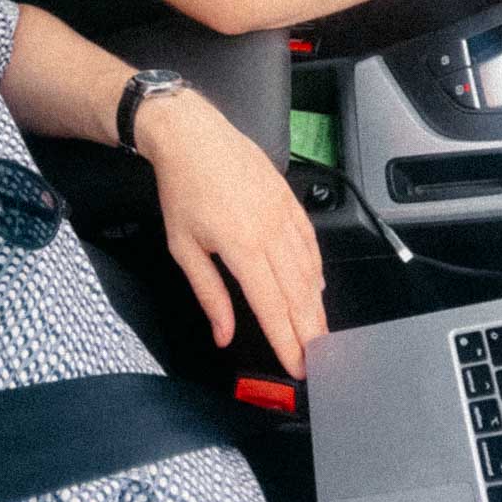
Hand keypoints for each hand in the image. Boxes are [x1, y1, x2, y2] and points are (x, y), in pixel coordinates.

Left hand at [135, 90, 326, 379]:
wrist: (191, 134)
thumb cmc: (182, 187)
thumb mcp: (183, 246)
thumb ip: (208, 293)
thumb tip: (224, 333)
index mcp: (242, 247)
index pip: (272, 307)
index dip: (287, 342)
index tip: (298, 367)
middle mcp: (269, 231)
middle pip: (298, 293)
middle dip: (310, 331)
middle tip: (320, 360)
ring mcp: (282, 212)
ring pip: (308, 268)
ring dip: (315, 304)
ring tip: (319, 332)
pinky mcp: (287, 197)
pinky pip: (309, 240)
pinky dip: (316, 267)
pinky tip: (316, 285)